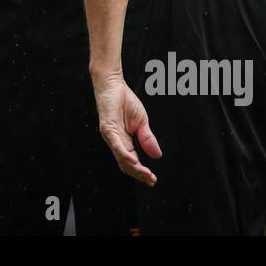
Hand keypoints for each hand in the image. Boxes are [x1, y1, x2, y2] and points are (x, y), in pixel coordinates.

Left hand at [93, 71, 161, 185]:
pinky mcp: (107, 128)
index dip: (142, 172)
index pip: (132, 162)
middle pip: (126, 164)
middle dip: (139, 174)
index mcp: (124, 142)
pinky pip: (116, 144)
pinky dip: (124, 154)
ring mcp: (110, 136)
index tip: (153, 179)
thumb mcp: (142, 123)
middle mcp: (116, 142)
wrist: (114, 84)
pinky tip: (132, 160)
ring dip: (134, 167)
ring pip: (121, 157)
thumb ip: (147, 139)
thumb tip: (157, 155)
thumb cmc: (124, 101)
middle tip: (151, 180)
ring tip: (145, 174)